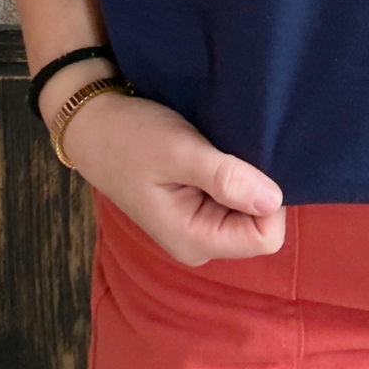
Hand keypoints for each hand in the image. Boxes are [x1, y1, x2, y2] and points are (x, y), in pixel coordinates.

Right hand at [59, 89, 285, 265]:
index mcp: (195, 240)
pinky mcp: (196, 206)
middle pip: (260, 224)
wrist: (96, 126)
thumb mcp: (179, 152)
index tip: (249, 160)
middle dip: (255, 186)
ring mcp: (198, 225)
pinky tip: (214, 151)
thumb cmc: (132, 137)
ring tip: (219, 148)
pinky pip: (233, 197)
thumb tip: (273, 200)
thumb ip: (224, 178)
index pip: (265, 236)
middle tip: (229, 150)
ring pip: (248, 209)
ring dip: (243, 177)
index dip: (268, 198)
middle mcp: (200, 241)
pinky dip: (232, 173)